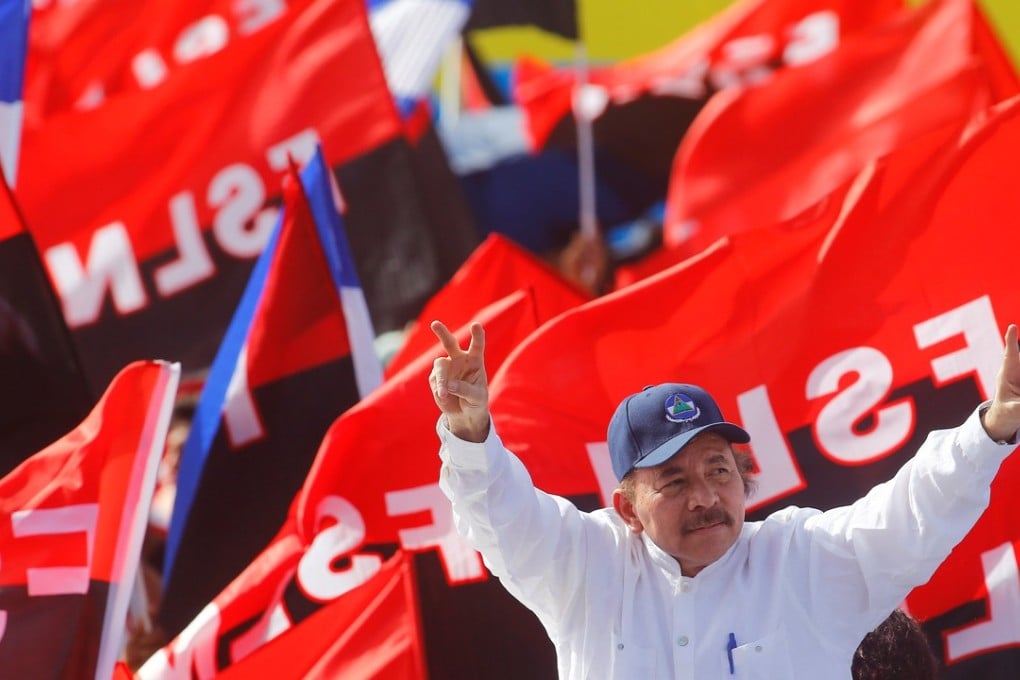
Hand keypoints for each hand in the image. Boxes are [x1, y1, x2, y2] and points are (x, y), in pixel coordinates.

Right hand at [429, 320, 489, 441]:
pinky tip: (444, 397)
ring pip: (439, 365)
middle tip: (435, 324)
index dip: (477, 335)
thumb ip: (465, 389)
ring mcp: (446, 368)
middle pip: (450, 343)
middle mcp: (459, 360)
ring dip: (441, 379)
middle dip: (442, 333)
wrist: (464, 413)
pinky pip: (435, 381)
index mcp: (475, 360)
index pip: (476, 345)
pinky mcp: (435, 378)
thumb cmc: (476, 401)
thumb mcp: (476, 397)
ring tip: (443, 394)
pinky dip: (439, 389)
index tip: (475, 325)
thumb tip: (449, 384)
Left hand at [982, 324, 1019, 442]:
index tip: (1012, 327)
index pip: (1010, 355)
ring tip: (1016, 389)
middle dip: (1016, 347)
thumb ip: (1019, 407)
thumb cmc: (1005, 411)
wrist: (1007, 416)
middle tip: (1013, 342)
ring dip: (1019, 365)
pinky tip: (1018, 390)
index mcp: (1007, 374)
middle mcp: (1018, 370)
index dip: (1011, 341)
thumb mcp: (1011, 412)